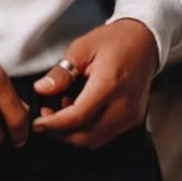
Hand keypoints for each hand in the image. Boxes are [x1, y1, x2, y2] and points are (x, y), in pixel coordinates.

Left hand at [31, 19, 158, 148]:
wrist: (144, 41)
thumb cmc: (115, 40)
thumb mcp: (82, 47)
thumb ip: (62, 71)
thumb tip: (43, 89)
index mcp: (109, 84)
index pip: (78, 117)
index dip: (53, 123)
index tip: (37, 121)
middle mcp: (123, 106)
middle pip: (85, 135)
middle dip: (60, 132)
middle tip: (45, 117)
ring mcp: (130, 116)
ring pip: (95, 140)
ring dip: (73, 134)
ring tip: (61, 112)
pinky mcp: (133, 120)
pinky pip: (106, 135)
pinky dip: (88, 131)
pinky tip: (79, 113)